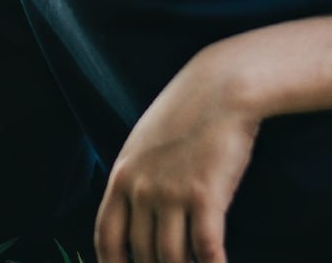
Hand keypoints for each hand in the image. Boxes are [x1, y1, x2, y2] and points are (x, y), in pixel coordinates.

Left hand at [94, 49, 261, 262]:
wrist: (224, 86)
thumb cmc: (190, 109)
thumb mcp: (146, 139)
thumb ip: (137, 175)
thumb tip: (137, 210)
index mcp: (123, 175)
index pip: (106, 236)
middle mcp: (142, 188)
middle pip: (142, 252)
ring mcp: (173, 193)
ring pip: (172, 257)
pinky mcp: (205, 195)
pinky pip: (206, 248)